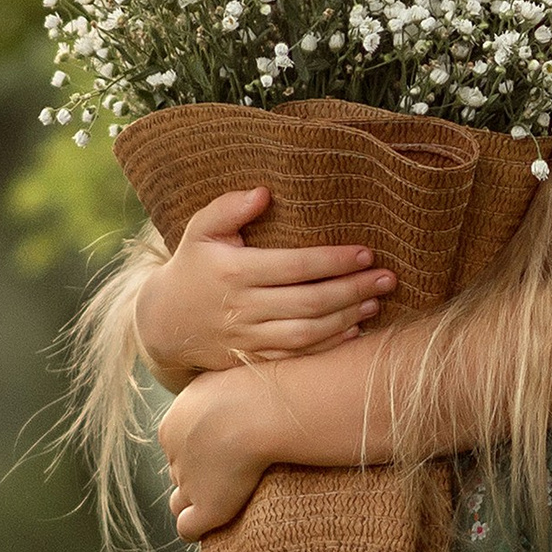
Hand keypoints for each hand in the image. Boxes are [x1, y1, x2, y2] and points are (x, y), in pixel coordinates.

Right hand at [133, 187, 394, 388]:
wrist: (164, 321)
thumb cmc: (192, 266)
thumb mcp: (200, 230)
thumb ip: (229, 208)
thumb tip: (264, 192)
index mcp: (234, 272)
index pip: (294, 266)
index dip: (332, 260)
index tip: (365, 251)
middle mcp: (244, 308)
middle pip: (309, 302)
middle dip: (352, 289)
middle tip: (386, 277)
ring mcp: (249, 338)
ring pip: (308, 332)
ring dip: (347, 318)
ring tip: (376, 302)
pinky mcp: (253, 359)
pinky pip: (297, 356)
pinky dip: (328, 346)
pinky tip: (354, 332)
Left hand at [158, 364, 268, 540]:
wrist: (261, 409)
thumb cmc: (257, 386)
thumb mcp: (231, 375)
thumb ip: (228, 385)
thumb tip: (245, 379)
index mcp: (176, 420)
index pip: (179, 442)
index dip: (201, 449)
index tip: (225, 450)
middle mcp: (174, 450)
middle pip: (178, 468)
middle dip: (196, 474)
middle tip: (227, 474)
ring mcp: (187, 479)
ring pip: (180, 499)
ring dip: (195, 503)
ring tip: (222, 502)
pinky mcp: (205, 506)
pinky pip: (188, 527)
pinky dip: (198, 529)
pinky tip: (217, 525)